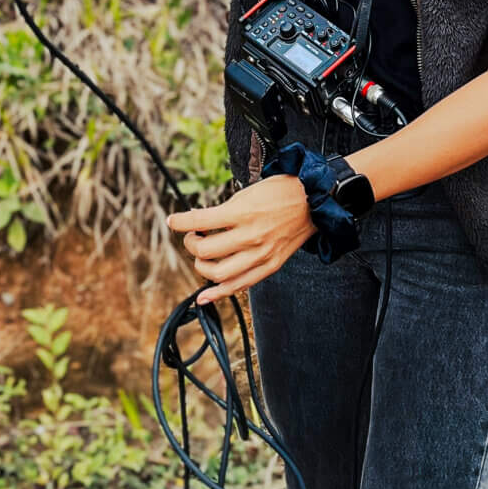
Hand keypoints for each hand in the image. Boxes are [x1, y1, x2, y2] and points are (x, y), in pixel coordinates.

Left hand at [167, 174, 314, 304]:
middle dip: (191, 244)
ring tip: (203, 256)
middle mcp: (250, 235)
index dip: (180, 222)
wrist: (314, 202)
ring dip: (201, 266)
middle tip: (193, 237)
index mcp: (243, 212)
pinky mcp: (270, 266)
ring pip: (218, 273)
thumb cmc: (280, 192)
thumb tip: (198, 221)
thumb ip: (224, 210)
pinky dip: (218, 294)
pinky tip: (204, 296)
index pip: (200, 221)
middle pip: (205, 250)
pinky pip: (239, 286)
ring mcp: (260, 254)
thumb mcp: (248, 193)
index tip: (172, 221)